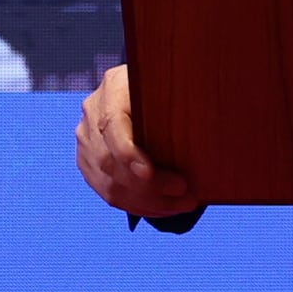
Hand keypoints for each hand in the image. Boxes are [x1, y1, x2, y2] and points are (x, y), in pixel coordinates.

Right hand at [74, 64, 202, 218]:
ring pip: (109, 184)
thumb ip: (179, 96)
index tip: (149, 173)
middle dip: (148, 186)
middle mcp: (92, 114)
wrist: (140, 88)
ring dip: (147, 202)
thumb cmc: (164, 86)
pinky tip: (163, 208)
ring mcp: (86, 140)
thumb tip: (206, 120)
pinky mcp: (88, 162)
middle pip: (110, 162)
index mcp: (113, 87)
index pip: (111, 125)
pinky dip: (138, 205)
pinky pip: (108, 192)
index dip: (127, 153)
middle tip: (184, 192)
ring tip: (181, 204)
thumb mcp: (171, 83)